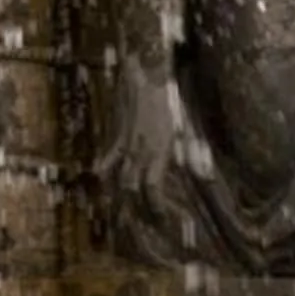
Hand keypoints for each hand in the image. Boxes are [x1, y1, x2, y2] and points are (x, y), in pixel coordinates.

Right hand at [101, 64, 194, 214]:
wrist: (145, 73)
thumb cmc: (167, 100)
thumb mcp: (178, 128)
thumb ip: (176, 152)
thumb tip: (195, 173)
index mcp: (160, 151)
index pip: (154, 189)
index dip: (158, 208)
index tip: (166, 220)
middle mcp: (141, 151)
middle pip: (134, 189)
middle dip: (136, 208)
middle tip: (142, 222)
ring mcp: (126, 143)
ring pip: (119, 176)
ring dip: (120, 194)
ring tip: (121, 209)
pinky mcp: (116, 133)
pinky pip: (108, 155)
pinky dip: (104, 167)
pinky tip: (99, 175)